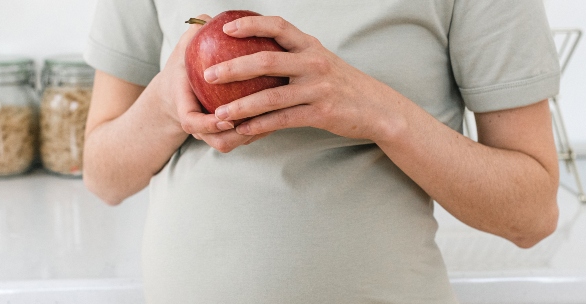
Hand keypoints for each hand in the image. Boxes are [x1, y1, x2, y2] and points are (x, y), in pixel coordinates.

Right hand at [173, 15, 267, 152]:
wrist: (178, 91)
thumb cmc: (185, 65)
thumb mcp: (183, 48)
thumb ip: (194, 32)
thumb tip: (210, 17)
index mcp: (183, 105)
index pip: (191, 122)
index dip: (208, 124)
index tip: (226, 117)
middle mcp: (198, 125)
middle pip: (218, 141)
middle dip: (238, 135)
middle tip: (260, 119)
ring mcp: (211, 134)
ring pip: (233, 143)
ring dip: (253, 134)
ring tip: (275, 115)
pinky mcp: (224, 136)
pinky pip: (243, 139)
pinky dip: (259, 130)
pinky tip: (279, 113)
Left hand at [204, 15, 402, 142]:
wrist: (377, 108)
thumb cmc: (342, 85)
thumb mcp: (321, 62)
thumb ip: (293, 57)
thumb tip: (255, 56)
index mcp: (311, 46)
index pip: (278, 26)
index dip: (251, 24)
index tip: (226, 28)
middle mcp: (313, 63)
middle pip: (266, 60)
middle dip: (233, 67)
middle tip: (208, 74)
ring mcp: (318, 88)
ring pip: (271, 96)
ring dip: (241, 105)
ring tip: (219, 113)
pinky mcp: (321, 112)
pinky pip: (283, 119)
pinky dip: (260, 125)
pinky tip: (243, 130)